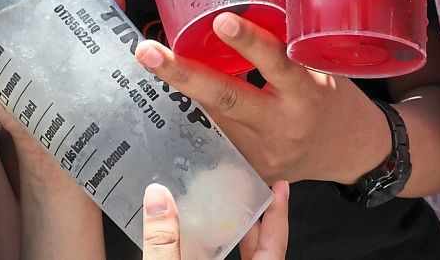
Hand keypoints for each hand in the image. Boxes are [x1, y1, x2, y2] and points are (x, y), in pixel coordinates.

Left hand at [134, 13, 390, 183]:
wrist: (350, 152)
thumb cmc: (333, 98)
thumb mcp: (318, 66)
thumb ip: (285, 42)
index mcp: (307, 94)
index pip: (277, 63)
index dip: (250, 43)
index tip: (222, 20)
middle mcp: (283, 126)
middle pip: (226, 99)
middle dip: (182, 74)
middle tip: (147, 51)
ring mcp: (263, 154)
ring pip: (212, 119)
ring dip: (180, 90)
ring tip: (150, 62)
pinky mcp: (251, 169)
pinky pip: (216, 138)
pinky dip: (195, 114)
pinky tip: (171, 95)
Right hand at [141, 181, 288, 259]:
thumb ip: (164, 242)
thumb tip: (158, 197)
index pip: (274, 245)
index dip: (279, 215)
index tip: (281, 188)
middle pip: (260, 251)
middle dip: (253, 220)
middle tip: (246, 192)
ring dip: (231, 238)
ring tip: (222, 212)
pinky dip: (213, 252)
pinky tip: (196, 244)